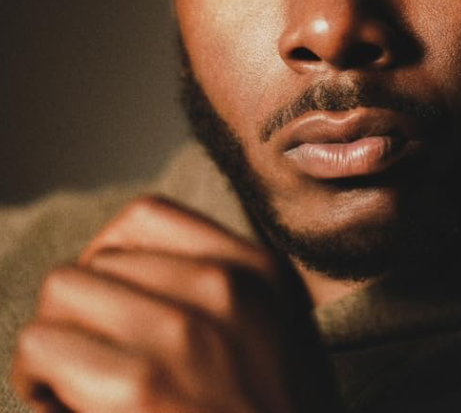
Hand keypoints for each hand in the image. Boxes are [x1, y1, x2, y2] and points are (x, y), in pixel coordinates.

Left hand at [11, 196, 343, 411]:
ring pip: (63, 289)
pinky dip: (38, 377)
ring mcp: (186, 331)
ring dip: (54, 338)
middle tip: (87, 358)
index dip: (109, 258)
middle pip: (99, 257)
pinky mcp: (141, 387)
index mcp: (259, 267)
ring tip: (69, 382)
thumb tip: (127, 270)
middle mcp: (226, 285)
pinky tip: (61, 404)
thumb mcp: (272, 329)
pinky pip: (43, 344)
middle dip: (81, 307)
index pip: (146, 216)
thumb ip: (220, 287)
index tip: (108, 304)